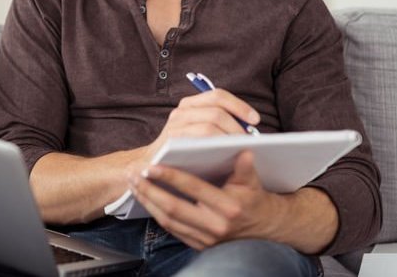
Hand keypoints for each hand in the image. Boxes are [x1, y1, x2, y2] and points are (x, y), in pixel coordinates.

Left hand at [129, 151, 283, 249]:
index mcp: (228, 207)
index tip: (151, 166)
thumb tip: (245, 150)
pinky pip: (171, 229)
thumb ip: (246, 167)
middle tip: (133, 174)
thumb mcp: (253, 181)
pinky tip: (145, 198)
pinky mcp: (199, 245)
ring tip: (133, 184)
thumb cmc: (253, 198)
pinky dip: (155, 213)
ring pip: (168, 221)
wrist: (263, 227)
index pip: (193, 189)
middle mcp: (215, 226)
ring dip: (147, 201)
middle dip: (149, 190)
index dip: (171, 177)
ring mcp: (206, 239)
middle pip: (173, 208)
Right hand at [143, 89, 260, 162]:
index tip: (256, 120)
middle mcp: (181, 111)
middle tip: (248, 142)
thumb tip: (251, 127)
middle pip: (216, 112)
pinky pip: (197, 142)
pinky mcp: (171, 143)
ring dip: (228, 138)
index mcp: (190, 104)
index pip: (218, 96)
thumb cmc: (185, 150)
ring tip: (239, 150)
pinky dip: (214, 148)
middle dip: (236, 127)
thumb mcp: (200, 131)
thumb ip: (219, 124)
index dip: (239, 106)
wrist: (152, 164)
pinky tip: (224, 157)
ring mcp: (174, 126)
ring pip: (209, 127)